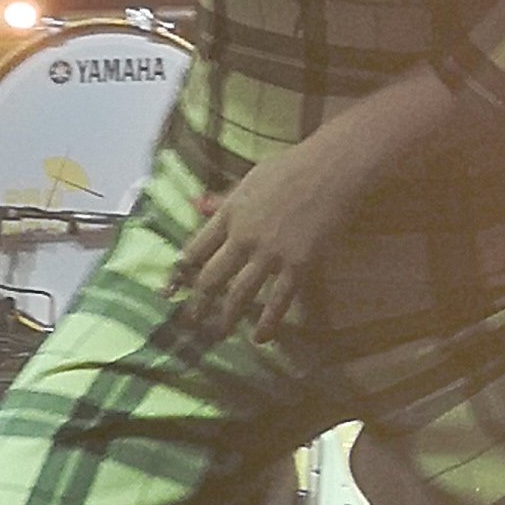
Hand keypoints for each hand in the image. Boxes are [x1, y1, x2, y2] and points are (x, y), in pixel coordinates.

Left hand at [175, 129, 370, 340]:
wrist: (331, 170)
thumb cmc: (292, 167)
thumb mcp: (250, 179)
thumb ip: (224, 199)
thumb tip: (196, 205)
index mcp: (229, 214)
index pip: (196, 249)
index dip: (183, 271)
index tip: (173, 287)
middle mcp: (243, 237)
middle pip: (212, 277)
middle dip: (198, 303)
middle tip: (190, 321)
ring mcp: (270, 254)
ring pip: (240, 294)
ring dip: (227, 317)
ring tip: (219, 334)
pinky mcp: (297, 266)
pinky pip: (278, 300)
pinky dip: (268, 322)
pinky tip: (260, 337)